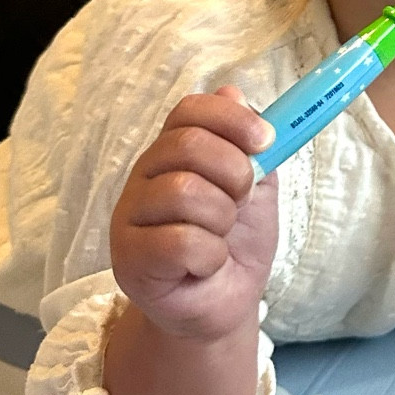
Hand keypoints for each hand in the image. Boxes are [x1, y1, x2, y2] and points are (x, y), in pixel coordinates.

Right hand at [109, 87, 278, 343]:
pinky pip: (179, 241)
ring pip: (184, 191)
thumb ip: (249, 144)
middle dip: (235, 173)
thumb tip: (233, 92)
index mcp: (173, 152)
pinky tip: (205, 265)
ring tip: (220, 236)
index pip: (189, 110)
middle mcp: (145, 177)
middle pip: (187, 145)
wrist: (225, 302)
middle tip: (241, 201)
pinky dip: (209, 255)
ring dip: (222, 218)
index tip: (266, 141)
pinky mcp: (129, 259)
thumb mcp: (257, 187)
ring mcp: (130, 218)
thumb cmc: (237, 241)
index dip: (231, 119)